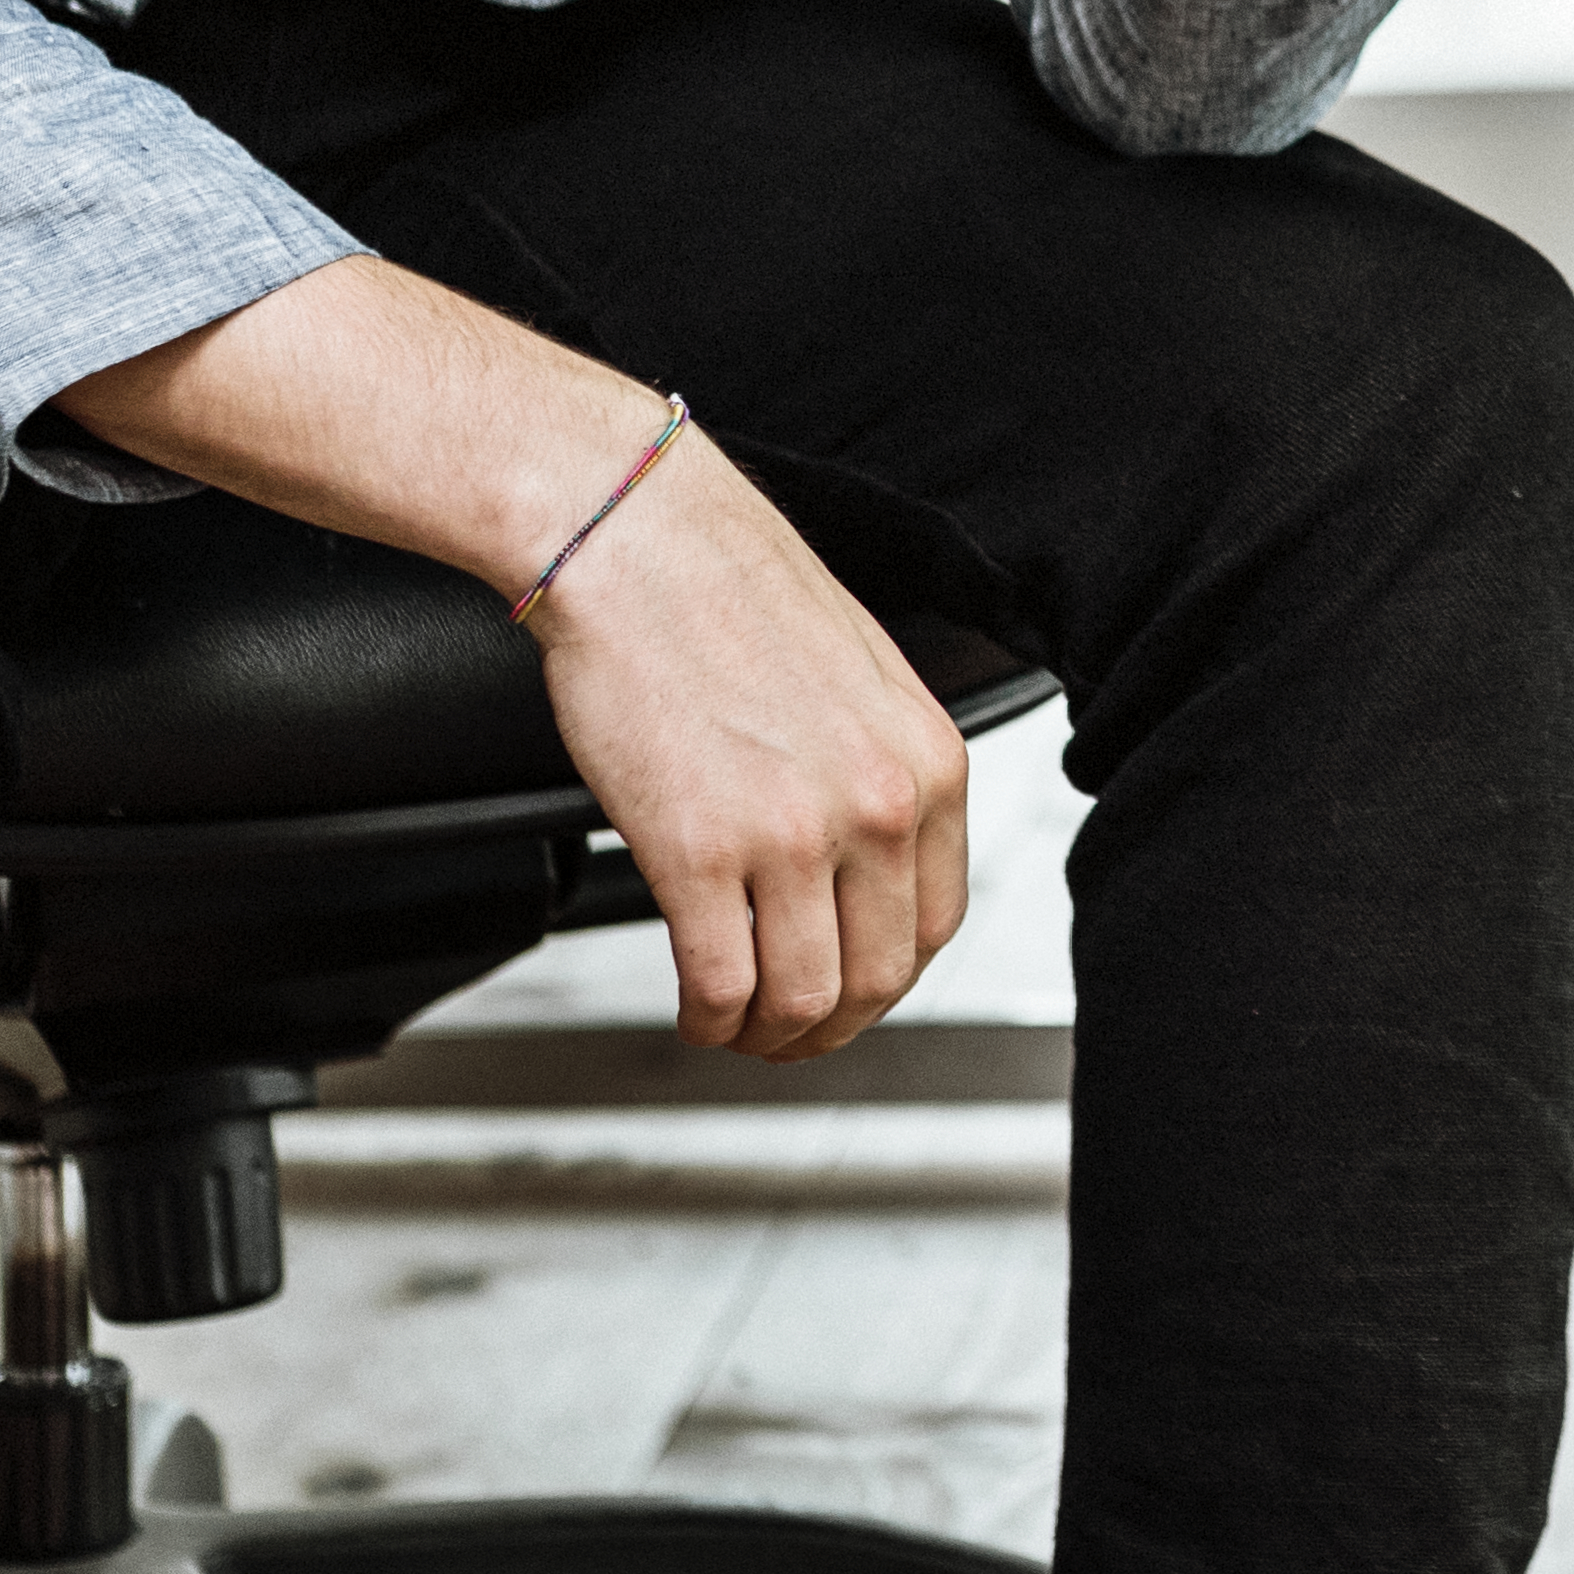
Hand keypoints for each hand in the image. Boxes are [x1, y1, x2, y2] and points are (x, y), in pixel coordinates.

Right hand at [524, 440, 970, 1059]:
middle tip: (783, 1032)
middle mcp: (878, 804)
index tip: (846, 990)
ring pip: (801, 999)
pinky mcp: (699, 851)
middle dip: (827, 1028)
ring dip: (763, 1035)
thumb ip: (880, 773)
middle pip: (876, 980)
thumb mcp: (862, 681)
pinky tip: (692, 1007)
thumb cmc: (727, 593)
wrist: (636, 538)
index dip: (884, 980)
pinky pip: (720, 982)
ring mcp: (792, 833)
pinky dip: (707, 1017)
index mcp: (929, 763)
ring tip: (731, 1024)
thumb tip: (871, 865)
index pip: (936, 926)